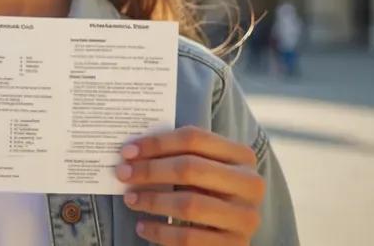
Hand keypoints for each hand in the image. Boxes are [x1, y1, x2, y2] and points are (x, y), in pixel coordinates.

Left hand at [115, 126, 264, 244]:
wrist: (231, 235)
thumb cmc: (210, 193)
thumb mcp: (205, 170)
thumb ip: (181, 156)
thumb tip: (133, 151)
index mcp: (242, 156)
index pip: (195, 138)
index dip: (157, 142)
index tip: (128, 150)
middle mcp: (250, 184)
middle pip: (191, 168)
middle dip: (150, 170)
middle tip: (123, 173)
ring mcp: (245, 217)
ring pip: (189, 204)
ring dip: (152, 201)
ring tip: (130, 199)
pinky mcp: (234, 245)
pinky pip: (188, 238)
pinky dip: (159, 231)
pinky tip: (143, 226)